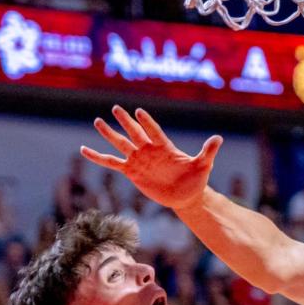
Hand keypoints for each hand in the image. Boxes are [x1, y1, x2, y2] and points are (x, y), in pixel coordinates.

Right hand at [80, 106, 222, 211]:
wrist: (186, 196)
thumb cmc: (196, 179)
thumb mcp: (203, 165)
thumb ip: (208, 151)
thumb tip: (219, 138)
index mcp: (165, 147)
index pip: (154, 132)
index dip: (147, 123)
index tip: (140, 112)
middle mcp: (149, 150)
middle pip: (135, 133)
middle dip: (126, 122)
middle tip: (116, 108)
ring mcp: (139, 160)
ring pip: (121, 144)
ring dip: (110, 134)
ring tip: (98, 122)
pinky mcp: (131, 172)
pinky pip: (112, 163)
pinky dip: (98, 157)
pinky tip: (84, 150)